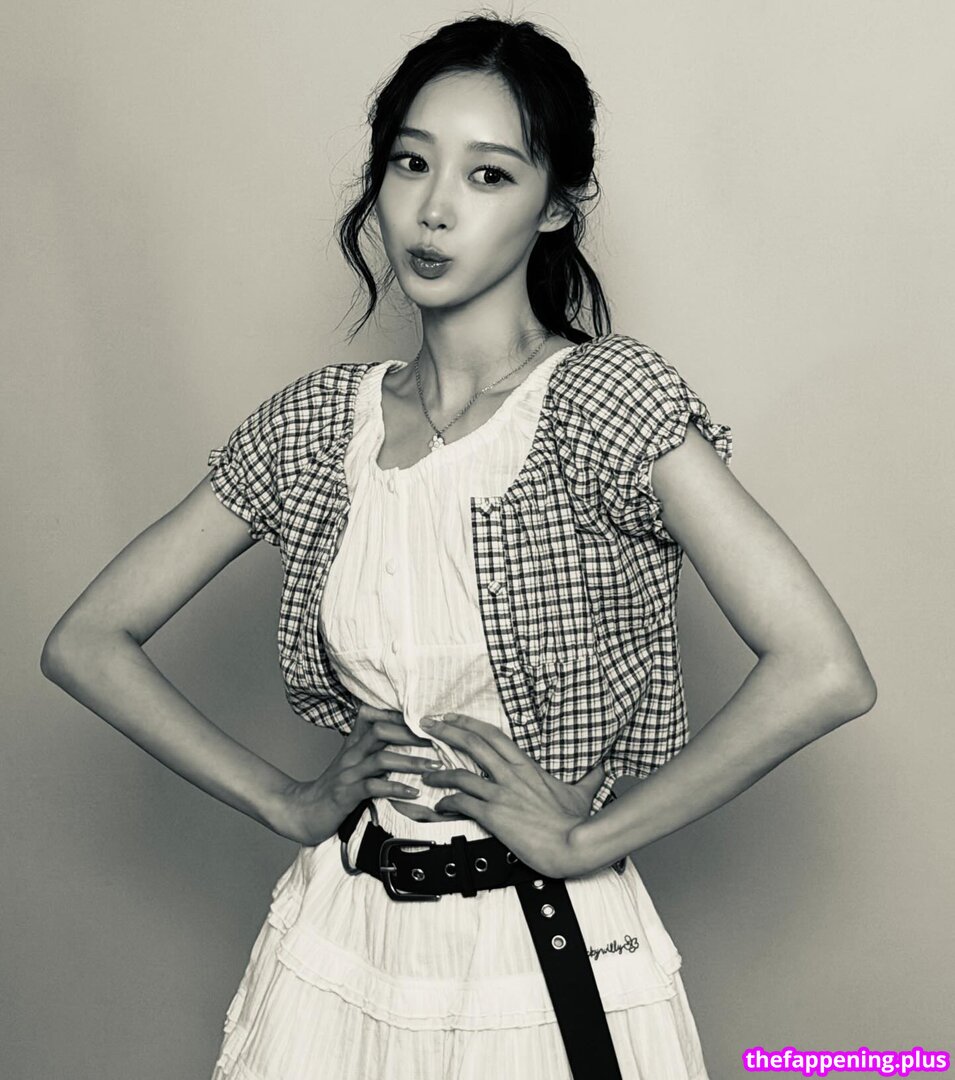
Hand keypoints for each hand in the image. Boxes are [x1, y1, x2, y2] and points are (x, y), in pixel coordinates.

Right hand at [273, 704, 440, 845]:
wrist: (302, 812)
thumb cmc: (334, 789)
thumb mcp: (352, 763)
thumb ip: (373, 750)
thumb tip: (403, 742)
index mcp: (354, 743)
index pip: (375, 717)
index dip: (400, 715)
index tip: (425, 721)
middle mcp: (351, 753)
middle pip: (382, 731)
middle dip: (412, 735)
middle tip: (439, 741)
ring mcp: (348, 773)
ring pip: (381, 758)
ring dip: (411, 761)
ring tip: (435, 766)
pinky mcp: (346, 794)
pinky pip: (373, 786)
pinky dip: (395, 787)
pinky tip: (414, 792)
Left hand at [420, 713, 605, 878]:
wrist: (573, 844)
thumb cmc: (577, 822)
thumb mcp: (584, 791)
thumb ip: (588, 776)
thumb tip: (601, 767)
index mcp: (527, 766)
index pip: (493, 735)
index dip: (469, 723)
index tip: (452, 717)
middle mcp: (510, 775)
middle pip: (472, 743)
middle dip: (446, 731)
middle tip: (427, 725)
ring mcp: (501, 794)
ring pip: (460, 774)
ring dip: (439, 773)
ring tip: (426, 774)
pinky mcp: (494, 815)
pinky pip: (462, 803)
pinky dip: (446, 802)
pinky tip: (440, 805)